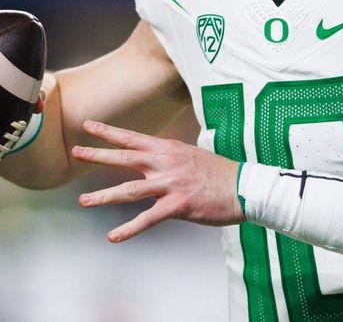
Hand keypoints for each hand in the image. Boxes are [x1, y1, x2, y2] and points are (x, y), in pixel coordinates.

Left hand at [71, 120, 242, 241]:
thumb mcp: (194, 156)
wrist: (246, 188)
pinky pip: (148, 218)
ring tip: (84, 201)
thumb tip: (158, 160)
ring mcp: (172, 184)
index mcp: (171, 150)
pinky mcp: (178, 205)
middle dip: (98, 155)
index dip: (110, 132)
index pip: (134, 138)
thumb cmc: (222, 174)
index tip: (89, 126)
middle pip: (126, 157)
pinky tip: (113, 237)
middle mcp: (167, 163)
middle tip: (76, 152)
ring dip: (104, 196)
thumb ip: (173, 158)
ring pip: (130, 190)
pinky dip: (129, 229)